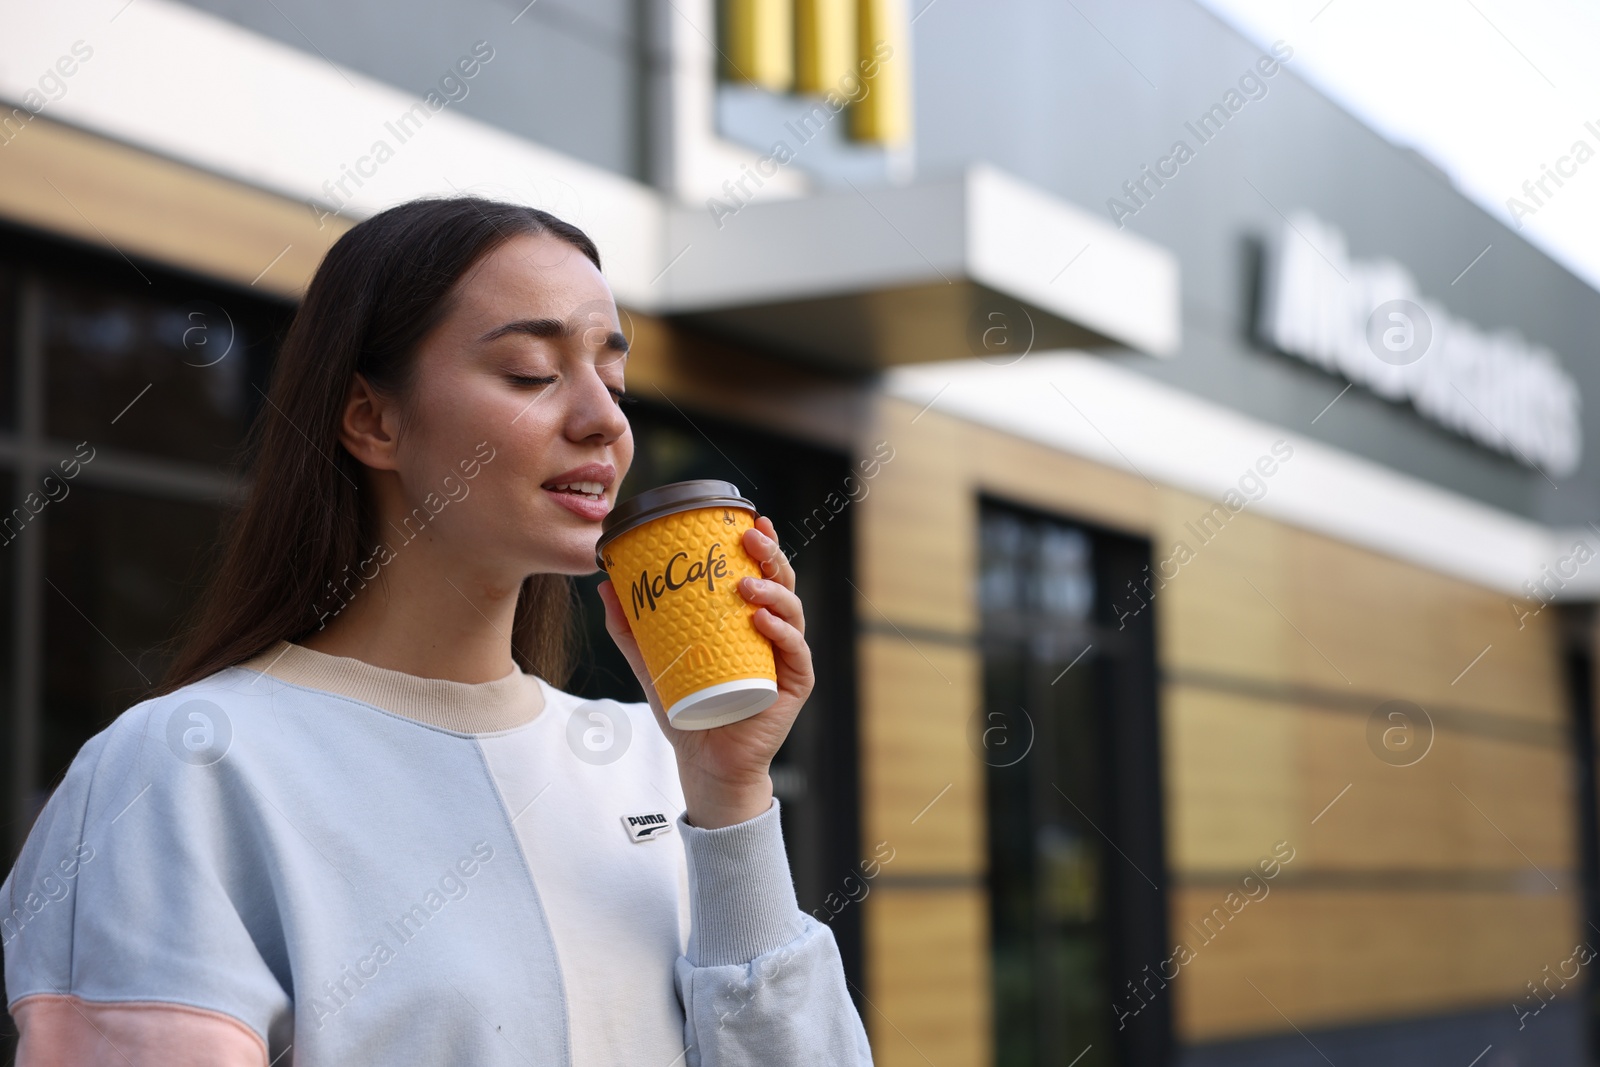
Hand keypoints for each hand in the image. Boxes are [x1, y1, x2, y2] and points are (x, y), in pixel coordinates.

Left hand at [597, 514, 812, 827]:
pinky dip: (781, 634)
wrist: (705, 761)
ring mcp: (786, 658)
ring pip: (792, 612)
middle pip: (781, 583)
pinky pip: (795, 653)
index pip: (760, 573)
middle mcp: (773, 633)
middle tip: (749, 538)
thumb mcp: (651, 663)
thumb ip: (630, 628)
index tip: (750, 519)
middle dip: (770, 555)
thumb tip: (606, 585)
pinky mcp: (794, 685)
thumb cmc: (687, 709)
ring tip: (747, 585)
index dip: (762, 544)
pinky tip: (762, 622)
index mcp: (747, 621)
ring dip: (774, 591)